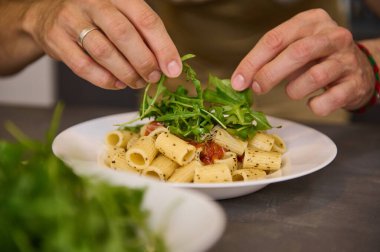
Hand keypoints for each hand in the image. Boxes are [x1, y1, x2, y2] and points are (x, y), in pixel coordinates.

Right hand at [23, 0, 181, 89]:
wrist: (48, 14)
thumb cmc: (96, 18)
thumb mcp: (122, 15)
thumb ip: (144, 35)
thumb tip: (168, 65)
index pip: (146, 20)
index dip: (163, 48)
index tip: (173, 70)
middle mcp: (94, 1)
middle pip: (125, 35)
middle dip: (144, 62)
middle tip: (153, 78)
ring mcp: (72, 18)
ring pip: (104, 52)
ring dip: (126, 73)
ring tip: (137, 82)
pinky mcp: (56, 39)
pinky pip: (84, 66)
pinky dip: (105, 80)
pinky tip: (117, 84)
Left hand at [231, 9, 374, 115]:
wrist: (358, 70)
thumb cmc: (316, 58)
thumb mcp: (293, 48)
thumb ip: (269, 59)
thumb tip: (241, 81)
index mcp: (311, 22)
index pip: (275, 39)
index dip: (252, 62)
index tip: (238, 82)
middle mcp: (332, 36)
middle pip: (297, 53)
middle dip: (270, 74)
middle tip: (257, 88)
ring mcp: (347, 59)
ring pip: (314, 77)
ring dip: (294, 90)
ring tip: (293, 90)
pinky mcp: (355, 83)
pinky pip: (329, 100)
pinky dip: (315, 105)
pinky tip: (313, 101)